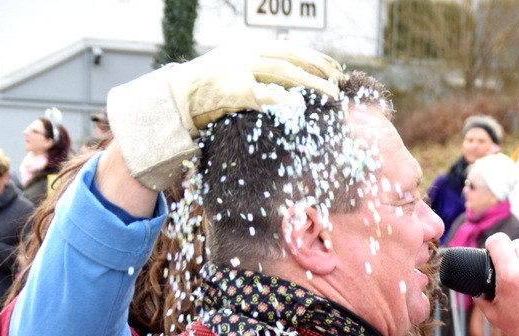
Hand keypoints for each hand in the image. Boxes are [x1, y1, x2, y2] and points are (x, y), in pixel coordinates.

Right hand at [107, 43, 344, 189]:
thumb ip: (261, 70)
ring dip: (311, 84)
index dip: (316, 58)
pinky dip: (283, 100)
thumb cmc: (210, 88)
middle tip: (339, 82)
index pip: (291, 48)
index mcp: (250, 47)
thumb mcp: (236, 69)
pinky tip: (300, 105)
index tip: (336, 68)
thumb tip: (293, 80)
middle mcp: (247, 53)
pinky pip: (265, 94)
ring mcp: (240, 70)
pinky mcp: (233, 90)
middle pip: (292, 58)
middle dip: (319, 69)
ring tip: (330, 94)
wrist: (178, 96)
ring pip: (285, 73)